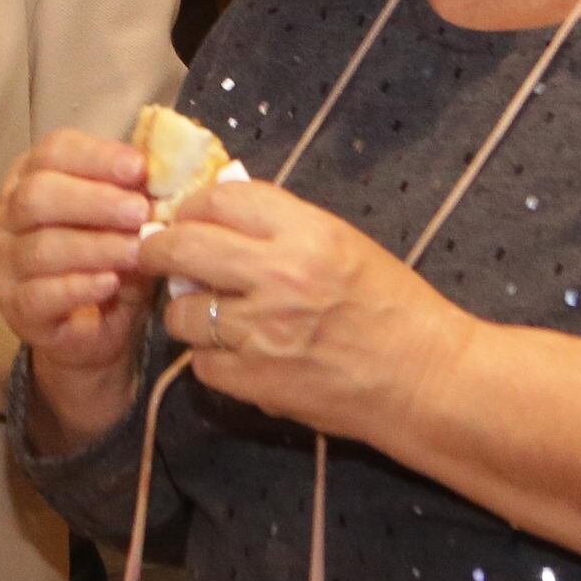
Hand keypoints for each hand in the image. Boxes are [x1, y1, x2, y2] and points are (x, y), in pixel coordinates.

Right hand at [0, 129, 155, 446]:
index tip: (140, 167)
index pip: (53, 151)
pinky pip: (41, 295)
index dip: (96, 156)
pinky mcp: (16, 309)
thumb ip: (138, 194)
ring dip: (96, 246)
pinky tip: (111, 283)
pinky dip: (79, 286)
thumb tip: (171, 172)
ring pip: (42, 248)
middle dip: (94, 200)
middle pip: (37, 196)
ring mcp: (6, 264)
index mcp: (33, 178)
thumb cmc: (112, 259)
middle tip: (140, 212)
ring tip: (137, 251)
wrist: (99, 329)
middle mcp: (9, 217)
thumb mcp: (128, 221)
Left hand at [148, 174, 473, 447]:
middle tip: (154, 253)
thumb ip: (281, 227)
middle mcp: (277, 276)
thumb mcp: (343, 244)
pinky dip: (211, 359)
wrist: (426, 379)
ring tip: (207, 314)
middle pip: (182, 246)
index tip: (187, 217)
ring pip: (181, 312)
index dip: (195, 206)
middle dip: (157, 248)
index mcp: (307, 233)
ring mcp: (261, 332)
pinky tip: (235, 355)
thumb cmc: (392, 307)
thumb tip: (217, 215)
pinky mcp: (254, 381)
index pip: (221, 199)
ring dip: (186, 312)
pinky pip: (201, 363)